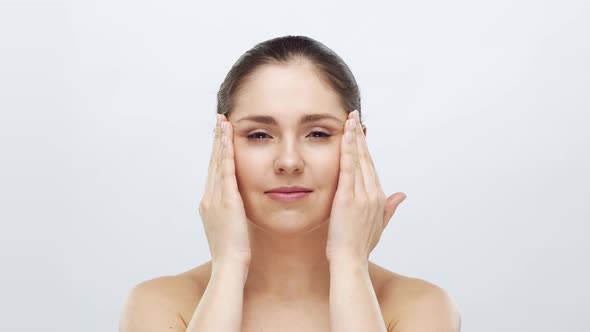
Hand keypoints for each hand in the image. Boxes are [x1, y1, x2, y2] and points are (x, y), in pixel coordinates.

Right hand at [198, 114, 250, 265]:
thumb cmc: (233, 252)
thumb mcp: (229, 229)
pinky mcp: (227, 200)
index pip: (213, 172)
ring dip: (220, 140)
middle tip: (218, 121)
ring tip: (223, 122)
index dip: (216, 153)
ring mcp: (216, 198)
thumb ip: (231, 215)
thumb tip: (237, 208)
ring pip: (217, 162)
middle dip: (216, 141)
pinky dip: (226, 152)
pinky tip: (228, 138)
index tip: (219, 137)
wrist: (229, 265)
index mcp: (209, 204)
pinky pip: (226, 170)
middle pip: (212, 162)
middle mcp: (209, 197)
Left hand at [326, 110, 406, 263]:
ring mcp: (362, 194)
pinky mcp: (348, 196)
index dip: (367, 149)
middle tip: (355, 116)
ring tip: (350, 118)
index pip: (372, 168)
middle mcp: (373, 193)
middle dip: (361, 136)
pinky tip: (347, 134)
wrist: (350, 261)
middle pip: (367, 159)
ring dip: (355, 136)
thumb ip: (390, 208)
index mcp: (379, 198)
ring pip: (359, 158)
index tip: (362, 133)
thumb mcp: (378, 226)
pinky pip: (348, 167)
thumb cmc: (360, 247)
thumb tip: (402, 195)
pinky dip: (348, 149)